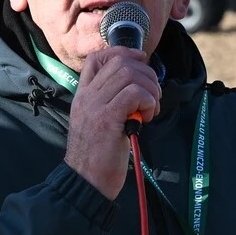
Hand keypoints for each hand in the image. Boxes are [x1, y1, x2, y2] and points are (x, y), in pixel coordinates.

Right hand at [63, 46, 160, 199]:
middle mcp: (86, 97)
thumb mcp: (98, 124)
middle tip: (152, 96)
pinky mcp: (107, 118)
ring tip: (151, 109)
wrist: (85, 183)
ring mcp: (95, 106)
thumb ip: (111, 105)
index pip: (97, 58)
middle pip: (119, 62)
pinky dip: (148, 101)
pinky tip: (147, 117)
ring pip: (129, 74)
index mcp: (83, 96)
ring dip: (149, 88)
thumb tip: (138, 92)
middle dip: (145, 73)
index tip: (140, 60)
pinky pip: (134, 93)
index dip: (122, 52)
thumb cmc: (97, 158)